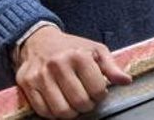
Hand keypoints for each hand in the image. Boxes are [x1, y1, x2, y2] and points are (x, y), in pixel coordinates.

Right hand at [14, 26, 131, 118]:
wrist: (38, 40)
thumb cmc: (71, 47)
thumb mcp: (96, 50)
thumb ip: (112, 67)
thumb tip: (126, 81)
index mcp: (79, 56)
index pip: (97, 89)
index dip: (101, 96)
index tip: (98, 92)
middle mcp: (58, 65)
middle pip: (79, 102)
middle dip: (87, 106)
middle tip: (87, 101)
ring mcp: (41, 75)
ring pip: (61, 110)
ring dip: (71, 113)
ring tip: (74, 104)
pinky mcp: (27, 84)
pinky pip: (43, 111)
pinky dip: (54, 114)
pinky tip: (60, 104)